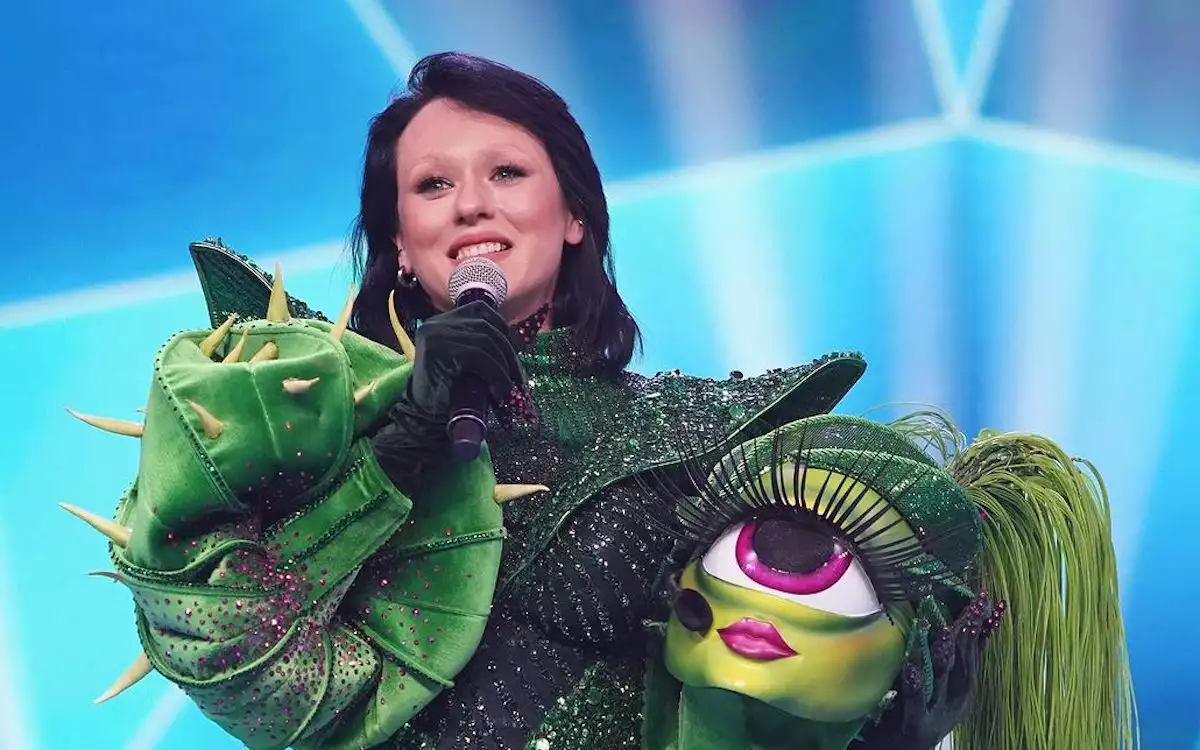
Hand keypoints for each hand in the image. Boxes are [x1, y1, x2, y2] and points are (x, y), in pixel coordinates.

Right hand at [371, 302, 530, 490]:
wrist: (421, 417)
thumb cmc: (447, 391)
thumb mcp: (466, 362)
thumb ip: (482, 346)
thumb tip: (521, 342)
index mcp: (442, 321)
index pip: (481, 311)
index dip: (503, 329)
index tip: (514, 353)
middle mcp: (437, 323)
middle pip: (486, 327)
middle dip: (508, 353)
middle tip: (518, 379)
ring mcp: (436, 335)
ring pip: (486, 341)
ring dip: (504, 366)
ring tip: (509, 388)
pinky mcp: (438, 351)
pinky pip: (479, 356)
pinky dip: (496, 374)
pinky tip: (500, 390)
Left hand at [854, 592, 1005, 749]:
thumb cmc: (920, 714)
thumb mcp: (942, 686)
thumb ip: (952, 660)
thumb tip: (963, 625)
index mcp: (964, 688)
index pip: (975, 649)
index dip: (980, 623)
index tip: (985, 597)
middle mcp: (956, 699)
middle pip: (965, 660)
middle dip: (969, 630)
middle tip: (974, 603)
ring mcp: (938, 712)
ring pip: (944, 679)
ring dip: (944, 653)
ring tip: (943, 630)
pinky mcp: (916, 724)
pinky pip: (916, 702)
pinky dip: (915, 684)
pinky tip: (911, 668)